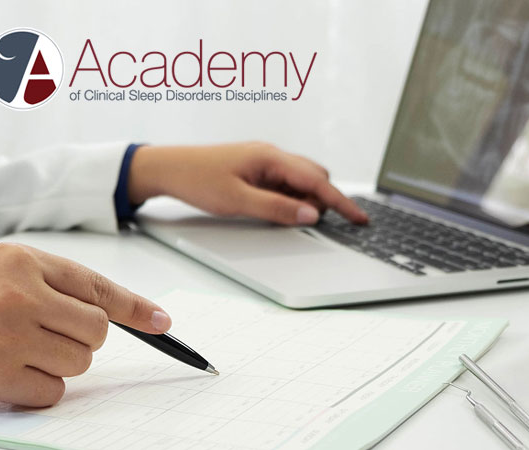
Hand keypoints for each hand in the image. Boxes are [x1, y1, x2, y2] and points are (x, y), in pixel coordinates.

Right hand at [0, 243, 169, 405]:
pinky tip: (2, 373)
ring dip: (56, 365)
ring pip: (78, 363)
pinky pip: (52, 392)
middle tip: (42, 338)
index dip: (135, 307)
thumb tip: (101, 314)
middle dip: (79, 341)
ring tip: (13, 352)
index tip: (162, 322)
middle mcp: (20, 292)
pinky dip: (35, 390)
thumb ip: (43, 283)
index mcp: (21, 259)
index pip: (96, 285)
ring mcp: (11, 334)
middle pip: (95, 331)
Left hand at [128, 142, 367, 224]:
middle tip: (314, 224)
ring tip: (287, 219)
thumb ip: (276, 209)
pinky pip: (284, 183)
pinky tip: (277, 210)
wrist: (167, 167)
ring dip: (303, 200)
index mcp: (271, 157)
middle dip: (322, 201)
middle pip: (315, 177)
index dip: (341, 202)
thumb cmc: (197, 179)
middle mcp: (272, 155)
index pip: (317, 180)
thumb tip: (311, 215)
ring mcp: (264, 161)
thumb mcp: (238, 201)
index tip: (360, 217)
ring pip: (300, 180)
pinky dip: (289, 198)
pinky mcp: (256, 169)